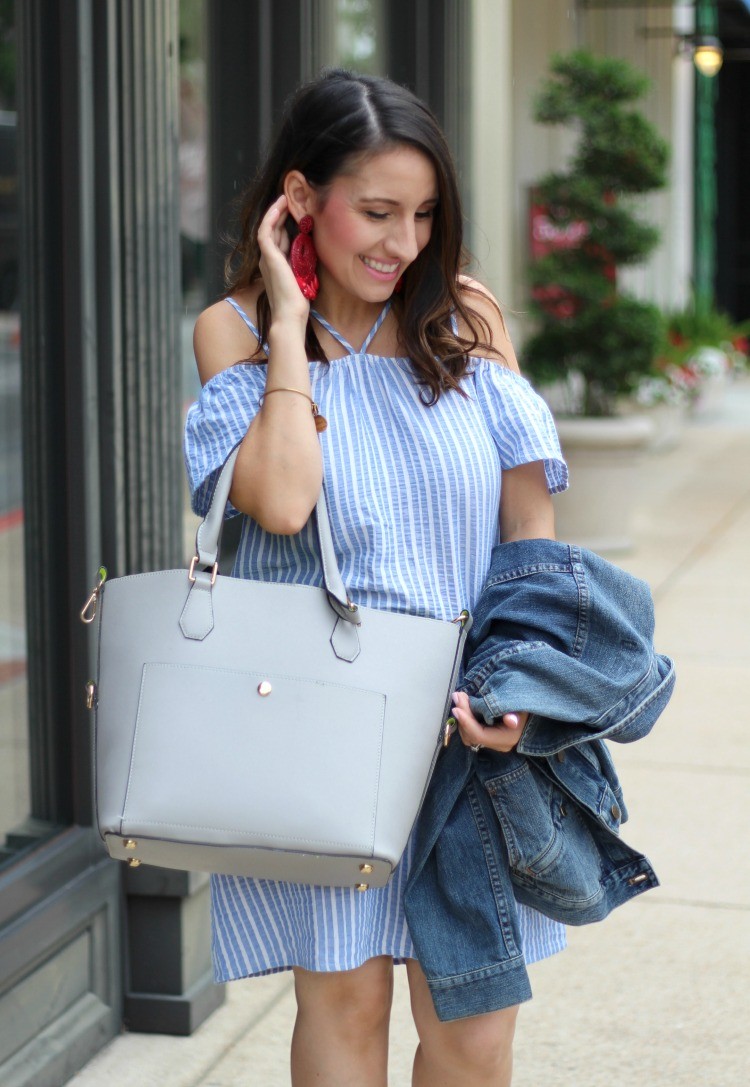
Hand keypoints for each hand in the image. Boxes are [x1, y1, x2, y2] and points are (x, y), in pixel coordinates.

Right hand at [257, 196, 309, 326]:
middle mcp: (269, 259)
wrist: (290, 316)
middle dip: (281, 213)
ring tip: (285, 198)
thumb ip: (302, 263)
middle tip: (290, 199)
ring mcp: (267, 258)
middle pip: (273, 230)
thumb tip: (311, 251)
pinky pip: (265, 232)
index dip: (285, 222)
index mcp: (276, 264)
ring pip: (268, 227)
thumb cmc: (298, 303)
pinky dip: (271, 218)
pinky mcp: (269, 258)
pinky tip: (279, 207)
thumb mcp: (303, 277)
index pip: (279, 237)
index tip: (295, 211)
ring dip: (275, 211)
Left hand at [451, 690, 527, 753]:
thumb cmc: (524, 708)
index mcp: (506, 739)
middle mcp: (497, 745)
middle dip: (462, 716)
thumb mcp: (521, 709)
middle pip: (471, 735)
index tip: (456, 708)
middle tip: (458, 695)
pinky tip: (464, 706)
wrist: (530, 712)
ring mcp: (492, 743)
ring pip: (468, 735)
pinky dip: (465, 719)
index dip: (466, 722)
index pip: (479, 735)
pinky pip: (471, 732)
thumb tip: (511, 721)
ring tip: (460, 698)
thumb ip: (515, 714)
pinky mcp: (487, 737)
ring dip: (462, 717)